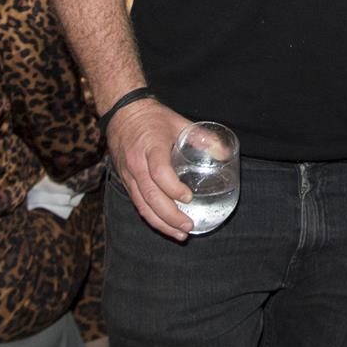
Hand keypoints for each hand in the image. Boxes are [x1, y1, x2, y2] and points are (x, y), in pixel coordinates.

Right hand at [104, 97, 194, 239]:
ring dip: (160, 222)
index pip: (159, 171)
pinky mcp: (125, 181)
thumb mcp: (179, 121)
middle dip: (169, 215)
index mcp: (150, 146)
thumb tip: (225, 154)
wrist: (122, 113)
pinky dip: (150, 217)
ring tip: (179, 234)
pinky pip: (137, 203)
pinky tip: (164, 225)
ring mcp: (128, 174)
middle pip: (149, 195)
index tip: (189, 198)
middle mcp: (136, 163)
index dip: (173, 188)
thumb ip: (202, 137)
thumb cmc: (153, 117)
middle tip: (188, 226)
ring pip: (141, 204)